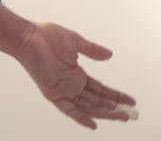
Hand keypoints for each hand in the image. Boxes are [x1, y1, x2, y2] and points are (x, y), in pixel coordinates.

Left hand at [14, 22, 136, 128]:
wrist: (30, 37)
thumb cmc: (48, 37)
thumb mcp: (77, 43)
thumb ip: (93, 50)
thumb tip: (110, 55)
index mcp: (76, 74)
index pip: (100, 90)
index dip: (115, 95)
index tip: (130, 100)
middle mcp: (71, 86)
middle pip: (96, 101)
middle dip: (114, 108)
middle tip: (130, 114)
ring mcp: (63, 91)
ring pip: (87, 107)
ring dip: (104, 113)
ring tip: (121, 116)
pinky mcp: (54, 93)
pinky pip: (69, 110)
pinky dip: (81, 118)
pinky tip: (93, 124)